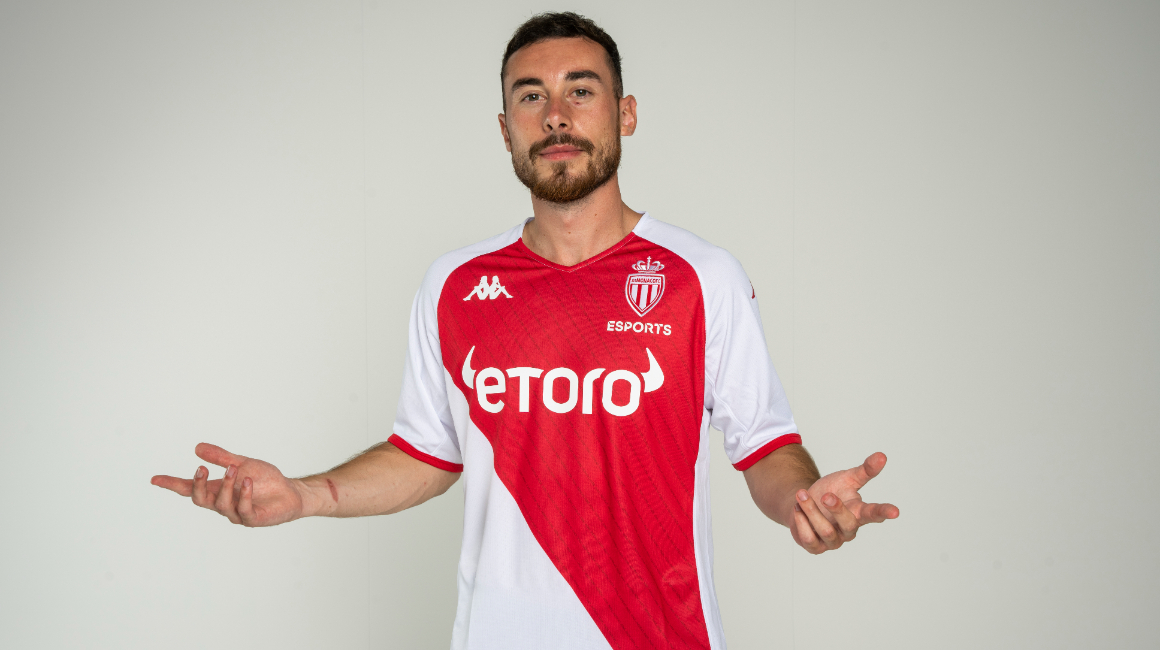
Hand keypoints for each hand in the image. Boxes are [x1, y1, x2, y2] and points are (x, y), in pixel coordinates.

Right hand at [151, 443, 307, 526]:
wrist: (291, 492)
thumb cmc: (266, 480)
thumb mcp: (241, 463)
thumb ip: (221, 457)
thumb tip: (197, 447)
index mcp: (216, 490)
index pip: (189, 489)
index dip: (172, 484)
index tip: (154, 479)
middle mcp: (222, 504)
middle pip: (200, 499)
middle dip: (197, 485)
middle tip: (200, 468)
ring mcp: (237, 513)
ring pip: (221, 504)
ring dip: (225, 485)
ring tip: (233, 469)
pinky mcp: (253, 519)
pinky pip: (244, 510)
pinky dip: (244, 495)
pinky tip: (248, 481)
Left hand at [790, 452, 898, 554]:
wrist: (803, 501)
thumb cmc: (830, 491)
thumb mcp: (847, 478)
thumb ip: (864, 470)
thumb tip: (882, 456)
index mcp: (858, 512)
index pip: (874, 513)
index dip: (883, 512)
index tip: (895, 511)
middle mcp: (848, 529)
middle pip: (849, 523)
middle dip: (836, 509)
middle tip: (826, 495)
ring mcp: (833, 540)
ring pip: (826, 531)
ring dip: (812, 511)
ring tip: (802, 494)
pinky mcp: (815, 546)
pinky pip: (809, 539)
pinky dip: (801, 522)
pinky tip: (797, 510)